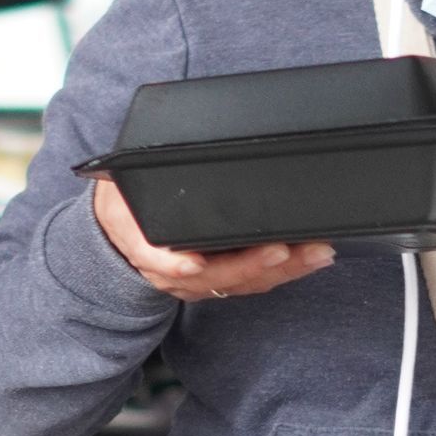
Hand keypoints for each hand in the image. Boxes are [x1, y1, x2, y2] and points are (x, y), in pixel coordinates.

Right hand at [91, 175, 334, 301]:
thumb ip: (138, 184)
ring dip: (282, 271)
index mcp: (146, 249)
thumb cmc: (126, 206)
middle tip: (288, 248)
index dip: (176, 265)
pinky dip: (285, 272)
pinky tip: (310, 259)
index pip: (160, 261)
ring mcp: (201, 282)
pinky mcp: (221, 281)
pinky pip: (254, 283)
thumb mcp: (121, 194)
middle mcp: (175, 274)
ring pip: (243, 283)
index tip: (195, 263)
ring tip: (315, 253)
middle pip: (217, 276)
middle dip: (255, 265)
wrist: (120, 234)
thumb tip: (156, 152)